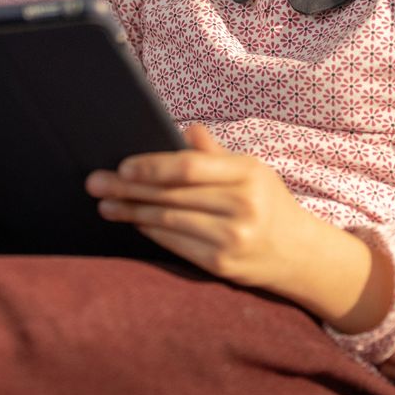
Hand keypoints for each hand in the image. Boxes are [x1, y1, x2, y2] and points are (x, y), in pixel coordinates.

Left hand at [86, 124, 310, 290]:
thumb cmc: (267, 202)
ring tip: (105, 205)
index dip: (151, 166)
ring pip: (168, 220)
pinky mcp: (221, 265)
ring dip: (131, 212)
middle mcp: (241, 207)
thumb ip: (215, 152)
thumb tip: (187, 129)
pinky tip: (133, 221)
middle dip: (128, 189)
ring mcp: (231, 238)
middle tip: (96, 183)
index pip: (188, 167)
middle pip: (171, 195)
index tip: (122, 165)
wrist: (298, 253)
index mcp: (246, 174)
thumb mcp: (251, 169)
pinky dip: (150, 231)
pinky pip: (175, 243)